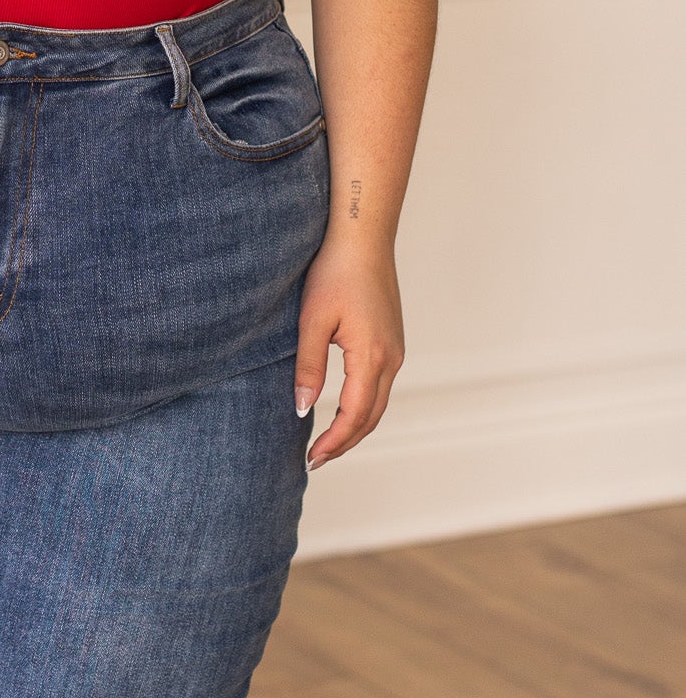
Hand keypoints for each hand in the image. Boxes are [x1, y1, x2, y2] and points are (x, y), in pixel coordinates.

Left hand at [294, 230, 404, 468]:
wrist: (363, 238)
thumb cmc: (334, 272)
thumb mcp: (312, 320)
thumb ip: (308, 368)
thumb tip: (303, 410)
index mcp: (371, 357)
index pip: (355, 416)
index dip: (334, 442)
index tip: (312, 459)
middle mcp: (391, 359)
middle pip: (371, 417)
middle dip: (345, 442)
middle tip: (317, 460)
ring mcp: (395, 349)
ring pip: (379, 402)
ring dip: (356, 426)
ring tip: (328, 442)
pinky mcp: (392, 340)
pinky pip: (380, 385)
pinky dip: (364, 406)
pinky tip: (344, 407)